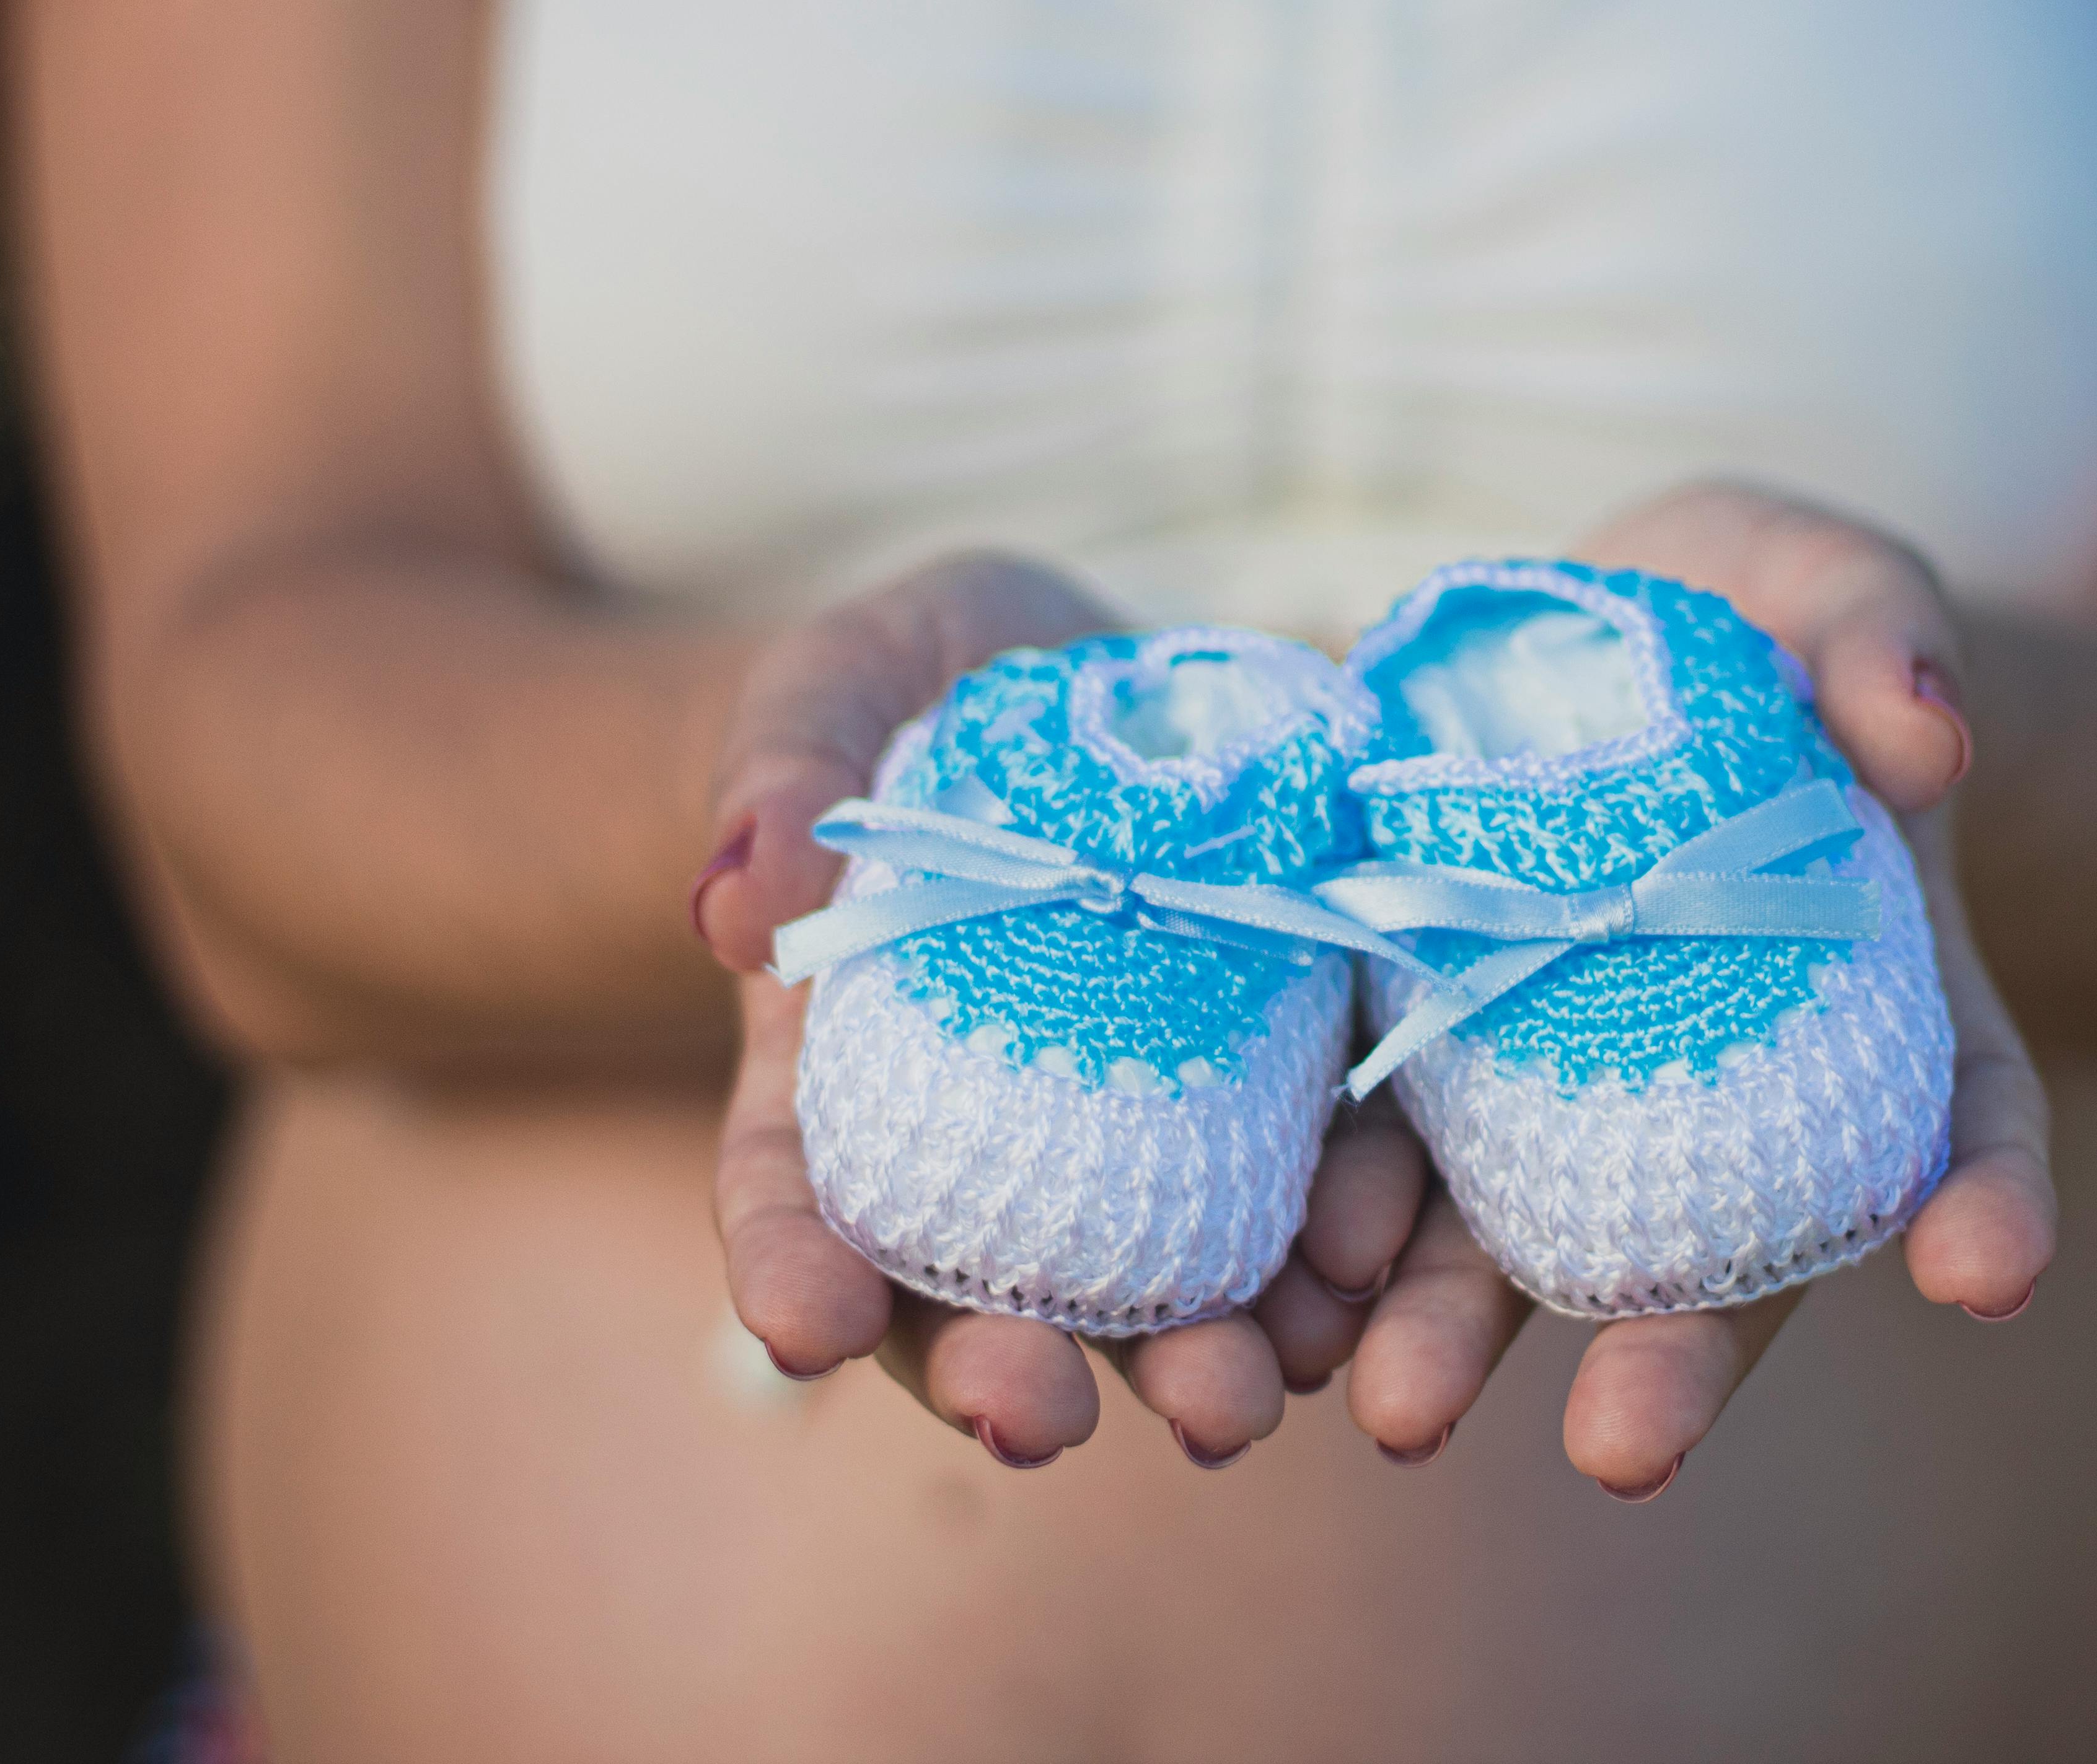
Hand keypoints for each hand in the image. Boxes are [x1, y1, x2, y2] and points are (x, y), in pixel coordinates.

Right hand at [695, 556, 1425, 1469]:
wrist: (1087, 676)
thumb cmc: (916, 689)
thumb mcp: (836, 690)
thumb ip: (784, 778)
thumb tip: (733, 902)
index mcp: (842, 1070)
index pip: (793, 1194)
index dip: (792, 1270)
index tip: (806, 1329)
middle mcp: (988, 1142)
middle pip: (979, 1292)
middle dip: (1007, 1370)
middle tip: (1043, 1420)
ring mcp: (1138, 1125)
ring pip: (1152, 1286)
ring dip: (1193, 1358)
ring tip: (1241, 1405)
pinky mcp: (1279, 1076)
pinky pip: (1307, 1184)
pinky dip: (1334, 1250)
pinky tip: (1363, 1297)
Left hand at [1334, 481, 2058, 1495]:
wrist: (1589, 626)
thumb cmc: (1757, 611)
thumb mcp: (1833, 583)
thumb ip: (1879, 632)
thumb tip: (1921, 723)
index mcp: (1870, 990)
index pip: (1960, 1111)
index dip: (1989, 1200)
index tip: (1985, 1278)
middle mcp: (1721, 1079)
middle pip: (1719, 1245)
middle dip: (1671, 1355)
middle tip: (1622, 1452)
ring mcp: (1559, 1074)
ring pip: (1523, 1238)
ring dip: (1461, 1333)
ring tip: (1391, 1410)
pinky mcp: (1416, 1032)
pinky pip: (1375, 1150)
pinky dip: (1330, 1230)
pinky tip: (1275, 1294)